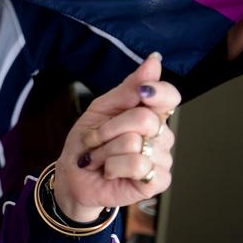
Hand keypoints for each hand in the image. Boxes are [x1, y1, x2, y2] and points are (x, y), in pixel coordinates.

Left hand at [53, 54, 177, 221]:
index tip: (142, 93)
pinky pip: (137, 165)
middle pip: (144, 118)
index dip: (157, 91)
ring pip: (134, 143)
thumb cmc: (89, 142)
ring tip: (102, 158)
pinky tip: (110, 171)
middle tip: (97, 139)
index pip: (169, 95)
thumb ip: (129, 88)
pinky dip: (113, 167)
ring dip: (105, 151)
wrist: (73, 174)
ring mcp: (162, 159)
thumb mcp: (102, 109)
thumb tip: (155, 60)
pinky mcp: (157, 182)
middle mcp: (161, 135)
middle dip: (108, 129)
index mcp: (150, 114)